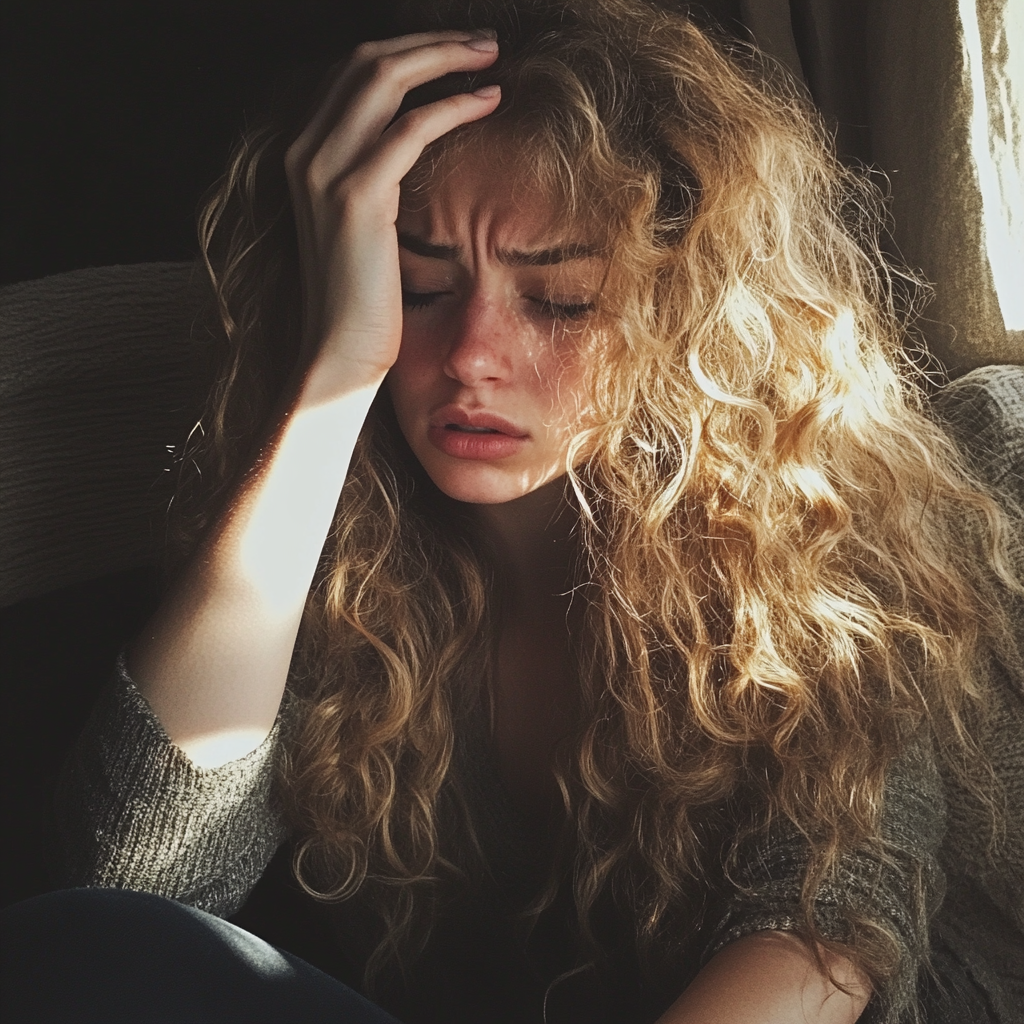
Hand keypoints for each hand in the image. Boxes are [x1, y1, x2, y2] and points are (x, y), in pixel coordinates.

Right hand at [284, 30, 500, 396]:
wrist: (339, 349)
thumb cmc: (360, 297)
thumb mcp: (359, 224)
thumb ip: (370, 175)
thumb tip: (409, 140)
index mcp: (302, 154)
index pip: (350, 73)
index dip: (405, 51)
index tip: (452, 50)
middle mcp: (304, 151)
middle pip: (367, 61)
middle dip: (429, 42)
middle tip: (483, 42)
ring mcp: (324, 170)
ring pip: (386, 78)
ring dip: (445, 57)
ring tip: (491, 57)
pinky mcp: (357, 196)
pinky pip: (411, 127)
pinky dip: (454, 104)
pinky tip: (488, 101)